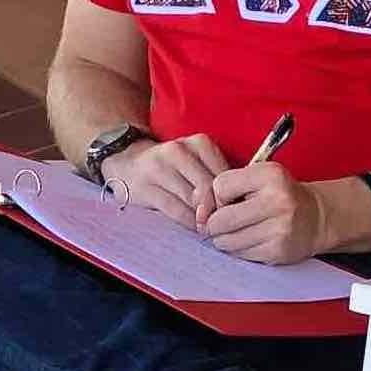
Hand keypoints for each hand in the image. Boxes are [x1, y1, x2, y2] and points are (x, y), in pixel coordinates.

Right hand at [102, 134, 230, 230]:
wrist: (128, 161)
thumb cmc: (173, 166)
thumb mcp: (197, 161)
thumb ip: (217, 177)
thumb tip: (241, 203)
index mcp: (198, 143)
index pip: (224, 175)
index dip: (232, 198)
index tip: (235, 211)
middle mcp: (178, 151)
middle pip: (208, 188)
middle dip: (217, 211)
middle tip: (223, 224)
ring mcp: (159, 168)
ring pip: (192, 200)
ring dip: (203, 219)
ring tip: (209, 227)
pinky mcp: (146, 187)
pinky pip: (175, 210)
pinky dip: (188, 222)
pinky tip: (193, 226)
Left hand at [202, 163, 328, 263]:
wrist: (316, 217)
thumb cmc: (280, 196)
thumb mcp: (259, 178)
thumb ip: (227, 188)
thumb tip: (199, 216)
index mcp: (270, 175)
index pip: (220, 187)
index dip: (218, 196)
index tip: (229, 200)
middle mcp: (277, 201)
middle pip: (220, 219)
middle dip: (214, 224)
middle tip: (223, 222)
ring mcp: (279, 228)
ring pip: (226, 240)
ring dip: (224, 239)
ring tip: (239, 231)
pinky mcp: (278, 250)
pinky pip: (240, 254)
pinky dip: (239, 249)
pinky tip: (252, 240)